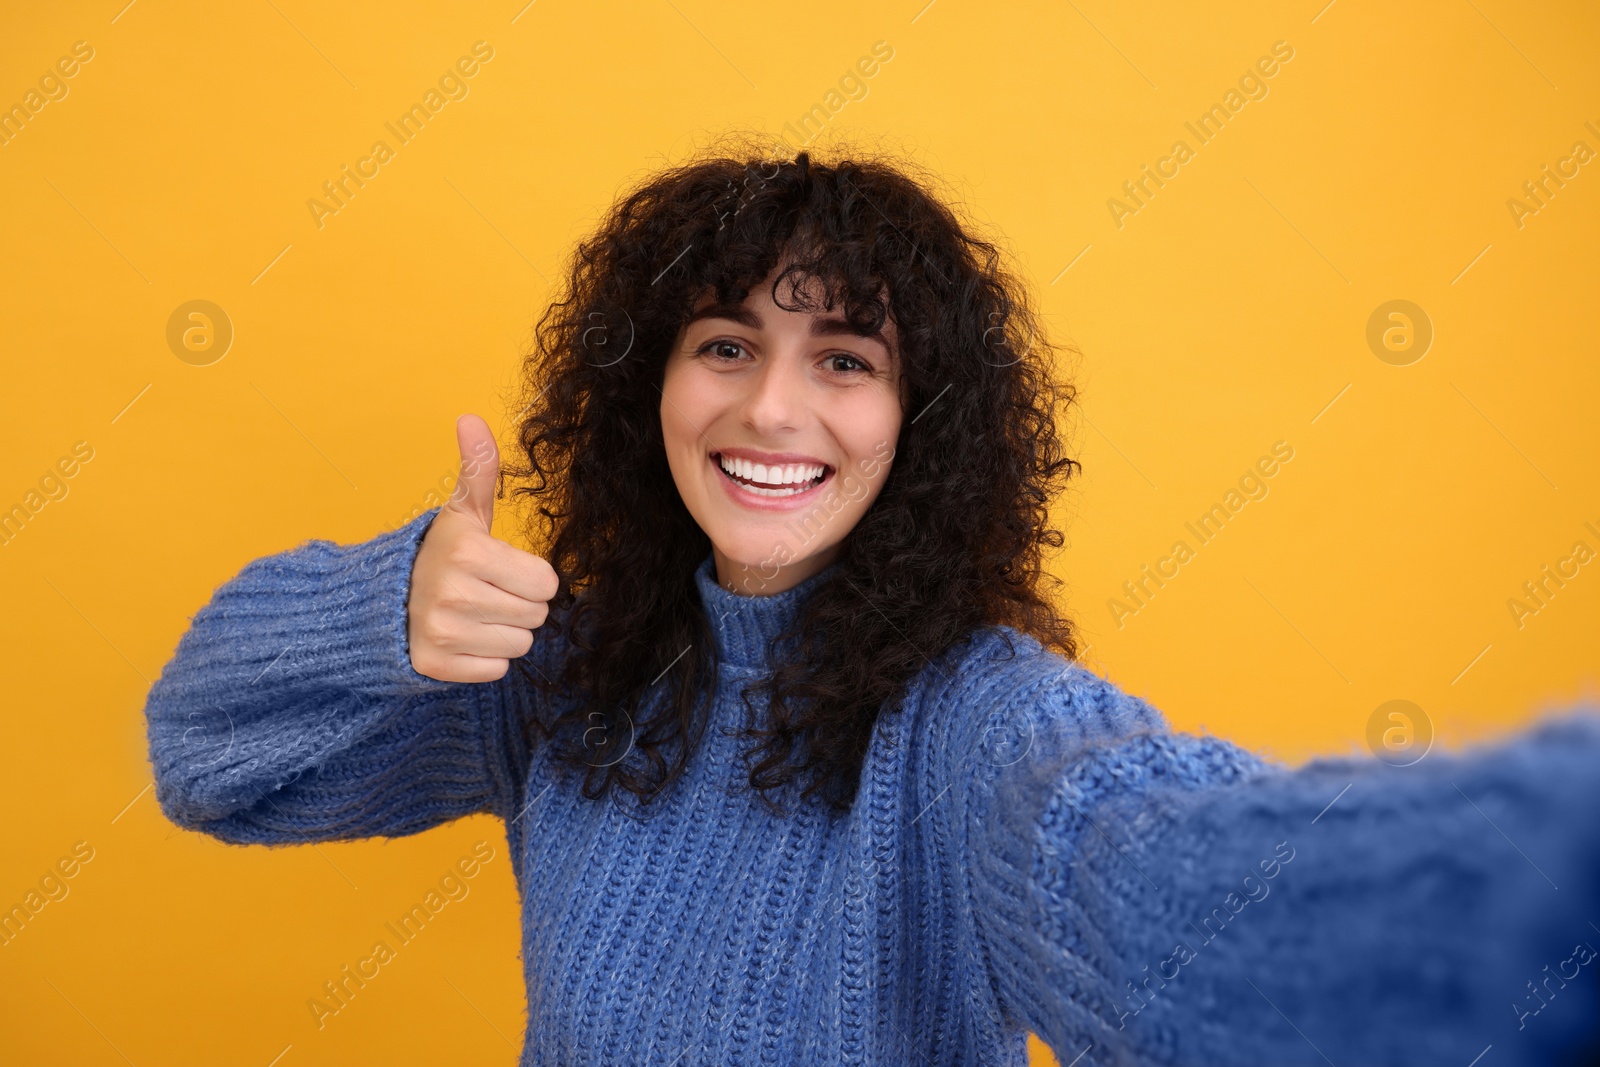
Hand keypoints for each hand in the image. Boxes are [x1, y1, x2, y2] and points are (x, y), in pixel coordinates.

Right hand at [406, 414, 559, 681]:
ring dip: (504, 632)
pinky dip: (484, 658)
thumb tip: (471, 418)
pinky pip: (497, 670)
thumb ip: (478, 470)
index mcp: (469, 552)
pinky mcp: (436, 666)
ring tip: (473, 614)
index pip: (547, 582)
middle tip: (486, 592)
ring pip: (520, 644)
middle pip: (537, 615)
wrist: (379, 602)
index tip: (499, 569)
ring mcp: (443, 633)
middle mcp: (454, 594)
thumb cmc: (436, 555)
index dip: (530, 576)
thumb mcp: (461, 513)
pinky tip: (462, 638)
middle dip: (518, 604)